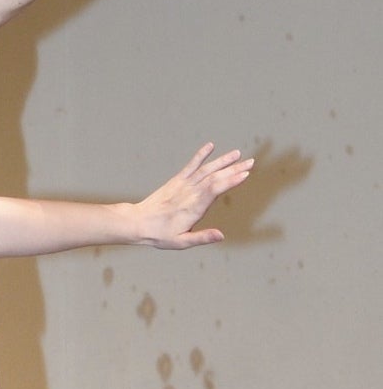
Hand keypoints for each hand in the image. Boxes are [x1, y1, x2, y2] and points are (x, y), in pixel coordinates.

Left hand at [132, 144, 253, 247]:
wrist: (138, 222)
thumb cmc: (160, 235)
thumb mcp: (181, 242)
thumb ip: (202, 237)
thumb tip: (221, 235)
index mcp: (194, 207)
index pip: (215, 190)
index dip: (230, 181)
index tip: (245, 174)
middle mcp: (190, 193)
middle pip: (214, 177)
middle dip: (234, 169)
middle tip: (251, 162)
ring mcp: (183, 185)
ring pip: (206, 170)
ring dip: (223, 161)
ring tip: (238, 154)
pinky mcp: (176, 181)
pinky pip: (190, 166)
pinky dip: (200, 155)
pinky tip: (210, 146)